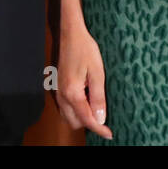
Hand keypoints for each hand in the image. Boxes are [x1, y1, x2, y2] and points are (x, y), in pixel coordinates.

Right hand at [55, 19, 112, 139]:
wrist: (71, 34)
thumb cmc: (85, 49)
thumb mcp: (98, 73)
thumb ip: (98, 97)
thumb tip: (101, 119)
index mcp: (72, 92)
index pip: (86, 119)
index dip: (99, 129)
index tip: (110, 134)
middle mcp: (62, 95)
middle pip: (75, 122)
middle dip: (89, 123)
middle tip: (104, 115)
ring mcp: (57, 92)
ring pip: (68, 117)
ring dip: (81, 118)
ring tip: (96, 107)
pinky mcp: (57, 88)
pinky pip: (64, 108)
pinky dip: (75, 111)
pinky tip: (86, 101)